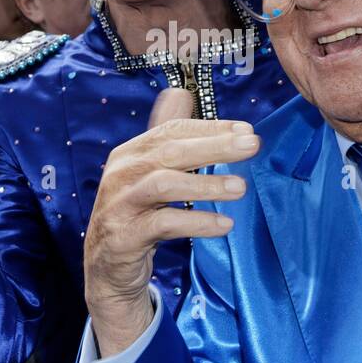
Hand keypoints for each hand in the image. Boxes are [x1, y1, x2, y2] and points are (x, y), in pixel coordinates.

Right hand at [83, 88, 260, 355]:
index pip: (172, 130)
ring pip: (164, 184)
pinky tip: (224, 224)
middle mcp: (122, 173)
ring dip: (206, 184)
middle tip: (253, 145)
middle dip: (214, 146)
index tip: (247, 129)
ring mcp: (120, 204)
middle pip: (170, 151)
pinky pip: (164, 223)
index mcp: (130, 152)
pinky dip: (197, 222)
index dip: (210, 128)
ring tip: (241, 187)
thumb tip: (181, 93)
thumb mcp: (147, 173)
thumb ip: (164, 137)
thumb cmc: (136, 214)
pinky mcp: (125, 235)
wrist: (108, 269)